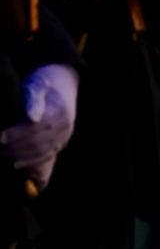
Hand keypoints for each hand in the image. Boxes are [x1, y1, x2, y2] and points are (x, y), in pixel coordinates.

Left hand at [1, 62, 78, 186]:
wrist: (63, 86)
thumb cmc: (44, 85)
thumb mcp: (37, 85)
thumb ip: (33, 100)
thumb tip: (31, 118)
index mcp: (59, 111)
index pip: (36, 127)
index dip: (17, 134)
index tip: (0, 136)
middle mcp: (64, 126)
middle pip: (38, 142)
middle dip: (16, 147)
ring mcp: (64, 136)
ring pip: (42, 151)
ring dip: (21, 157)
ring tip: (3, 156)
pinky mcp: (62, 142)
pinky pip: (47, 156)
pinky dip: (31, 162)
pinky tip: (16, 164)